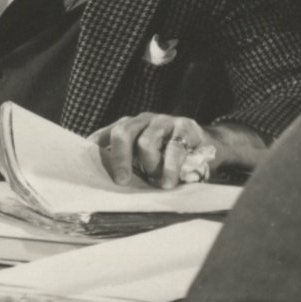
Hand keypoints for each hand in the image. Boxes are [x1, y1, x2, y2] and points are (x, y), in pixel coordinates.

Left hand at [93, 112, 241, 187]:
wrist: (210, 145)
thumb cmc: (171, 156)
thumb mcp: (147, 158)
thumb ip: (129, 163)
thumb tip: (104, 180)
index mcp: (131, 125)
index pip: (107, 134)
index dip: (96, 150)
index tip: (90, 170)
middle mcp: (145, 120)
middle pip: (123, 131)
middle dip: (120, 159)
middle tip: (121, 181)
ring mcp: (166, 121)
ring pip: (147, 140)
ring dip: (150, 165)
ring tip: (156, 181)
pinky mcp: (186, 127)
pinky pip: (174, 148)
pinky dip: (170, 168)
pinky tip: (168, 181)